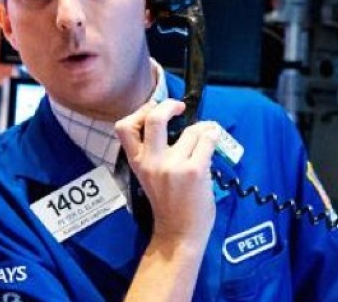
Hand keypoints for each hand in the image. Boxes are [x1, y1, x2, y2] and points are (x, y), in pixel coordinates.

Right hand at [115, 100, 218, 244]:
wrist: (179, 232)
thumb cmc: (168, 203)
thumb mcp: (149, 175)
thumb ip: (154, 152)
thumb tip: (175, 123)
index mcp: (137, 162)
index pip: (124, 127)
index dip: (139, 111)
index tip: (153, 110)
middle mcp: (151, 161)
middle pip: (154, 118)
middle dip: (168, 104)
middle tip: (178, 107)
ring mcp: (173, 166)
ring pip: (190, 130)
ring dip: (202, 128)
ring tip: (205, 135)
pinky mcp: (194, 171)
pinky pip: (206, 140)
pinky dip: (212, 136)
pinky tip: (213, 139)